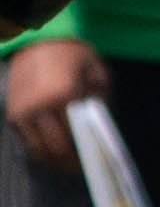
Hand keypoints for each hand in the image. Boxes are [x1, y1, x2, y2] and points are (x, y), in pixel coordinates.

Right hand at [5, 36, 110, 170]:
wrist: (41, 40)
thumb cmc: (73, 55)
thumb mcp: (97, 73)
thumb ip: (100, 103)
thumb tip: (101, 132)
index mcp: (63, 95)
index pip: (74, 138)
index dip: (82, 156)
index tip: (91, 164)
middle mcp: (39, 106)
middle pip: (54, 149)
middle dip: (68, 162)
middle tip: (79, 166)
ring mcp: (22, 111)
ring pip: (37, 150)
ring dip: (52, 159)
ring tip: (66, 161)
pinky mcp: (12, 113)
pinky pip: (25, 141)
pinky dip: (38, 148)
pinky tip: (51, 147)